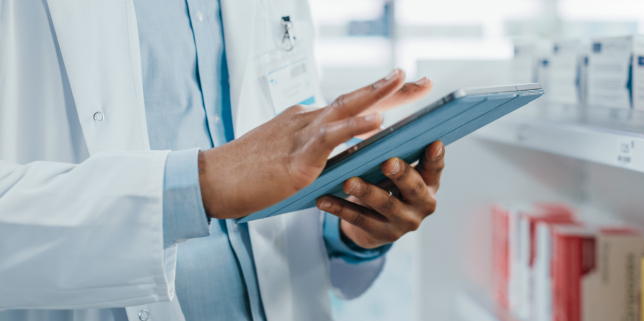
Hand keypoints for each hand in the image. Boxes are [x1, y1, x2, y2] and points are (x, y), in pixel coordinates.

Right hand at [198, 68, 431, 218]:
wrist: (212, 180)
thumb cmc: (246, 172)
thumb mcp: (287, 156)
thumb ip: (314, 153)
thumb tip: (339, 156)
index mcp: (306, 121)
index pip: (350, 104)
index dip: (381, 95)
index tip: (405, 87)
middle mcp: (307, 120)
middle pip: (356, 98)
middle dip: (391, 90)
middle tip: (421, 80)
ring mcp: (302, 135)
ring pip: (346, 108)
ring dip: (377, 95)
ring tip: (403, 83)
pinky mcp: (297, 156)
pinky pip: (331, 137)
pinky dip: (355, 127)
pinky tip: (377, 122)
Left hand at [317, 141, 444, 248]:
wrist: (377, 225)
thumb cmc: (388, 186)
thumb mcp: (399, 173)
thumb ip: (398, 154)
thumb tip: (379, 124)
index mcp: (429, 183)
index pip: (435, 168)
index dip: (436, 157)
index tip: (434, 143)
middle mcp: (423, 204)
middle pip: (413, 188)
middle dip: (401, 174)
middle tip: (387, 163)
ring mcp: (404, 222)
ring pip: (385, 204)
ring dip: (366, 191)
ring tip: (348, 181)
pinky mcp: (383, 235)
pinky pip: (359, 219)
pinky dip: (340, 208)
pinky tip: (323, 200)